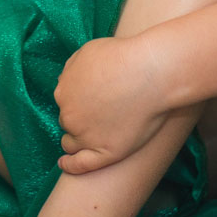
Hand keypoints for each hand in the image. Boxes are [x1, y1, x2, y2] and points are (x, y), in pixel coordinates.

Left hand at [53, 35, 172, 175]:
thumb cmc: (125, 57)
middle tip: (98, 115)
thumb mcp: (88, 51)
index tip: (88, 100)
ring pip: (71, 142)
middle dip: (78, 117)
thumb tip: (67, 79)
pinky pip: (80, 165)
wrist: (152, 72)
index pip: (65, 100)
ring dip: (76, 139)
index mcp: (64, 91)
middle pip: (68, 120)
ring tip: (88, 138)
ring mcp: (85, 136)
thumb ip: (73, 68)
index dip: (76, 100)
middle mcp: (69, 115)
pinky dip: (70, 165)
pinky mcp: (105, 152)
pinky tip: (65, 164)